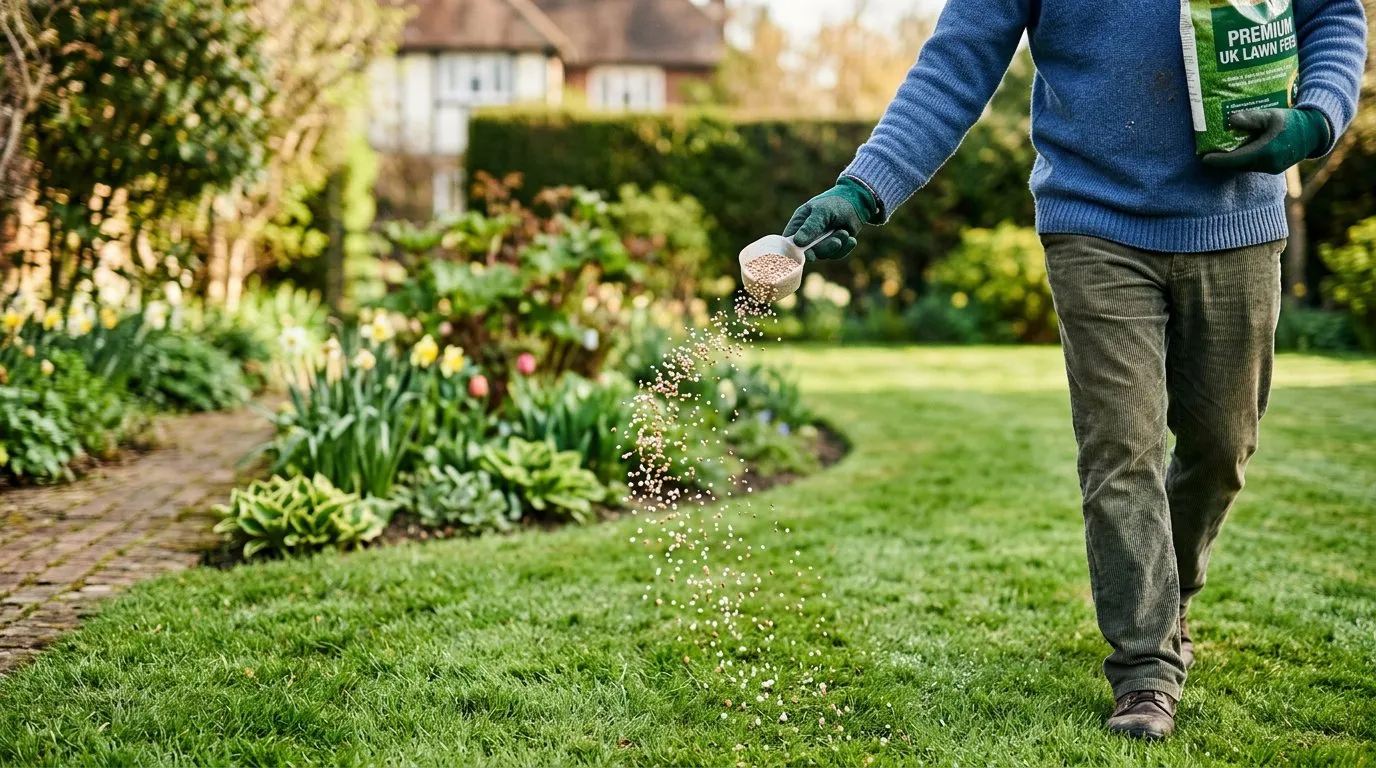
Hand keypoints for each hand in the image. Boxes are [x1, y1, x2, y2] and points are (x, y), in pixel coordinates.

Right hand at [782, 177, 879, 260]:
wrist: (857, 202)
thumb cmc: (835, 202)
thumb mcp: (822, 212)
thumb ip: (810, 226)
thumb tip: (797, 242)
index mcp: (799, 224)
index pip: (790, 242)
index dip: (796, 251)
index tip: (810, 255)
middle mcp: (807, 235)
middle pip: (808, 252)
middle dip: (824, 248)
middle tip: (837, 241)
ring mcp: (820, 242)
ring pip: (824, 254)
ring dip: (836, 246)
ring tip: (845, 232)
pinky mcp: (833, 247)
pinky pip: (836, 255)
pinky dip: (845, 248)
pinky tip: (851, 239)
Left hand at [1201, 108, 1331, 174]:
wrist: (1315, 132)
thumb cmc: (1293, 121)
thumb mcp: (1271, 115)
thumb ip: (1251, 118)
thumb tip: (1230, 120)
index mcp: (1265, 153)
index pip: (1234, 160)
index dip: (1218, 160)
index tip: (1204, 158)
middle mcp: (1267, 165)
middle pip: (1237, 165)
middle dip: (1223, 161)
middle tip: (1208, 154)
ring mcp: (1271, 168)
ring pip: (1245, 166)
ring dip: (1233, 161)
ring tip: (1220, 152)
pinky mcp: (1274, 168)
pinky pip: (1254, 166)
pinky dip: (1244, 160)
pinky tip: (1238, 152)